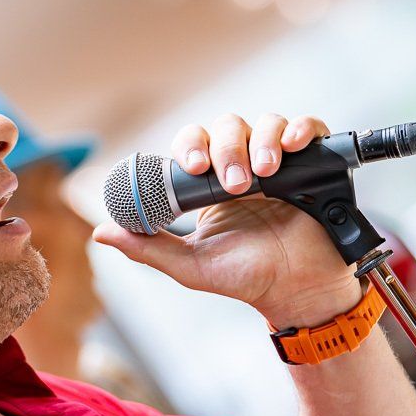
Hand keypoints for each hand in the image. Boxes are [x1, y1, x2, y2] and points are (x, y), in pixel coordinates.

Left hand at [93, 113, 361, 326]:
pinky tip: (293, 146)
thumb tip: (101, 232)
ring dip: (262, 141)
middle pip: (228, 127)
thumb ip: (149, 249)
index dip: (191, 147)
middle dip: (226, 149)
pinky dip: (300, 129)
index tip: (194, 168)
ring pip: (265, 123)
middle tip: (234, 184)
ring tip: (265, 174)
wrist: (298, 292)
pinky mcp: (313, 164)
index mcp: (211, 186)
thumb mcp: (192, 266)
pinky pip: (307, 129)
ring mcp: (280, 163)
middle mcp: (244, 167)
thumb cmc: (246, 278)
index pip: (194, 144)